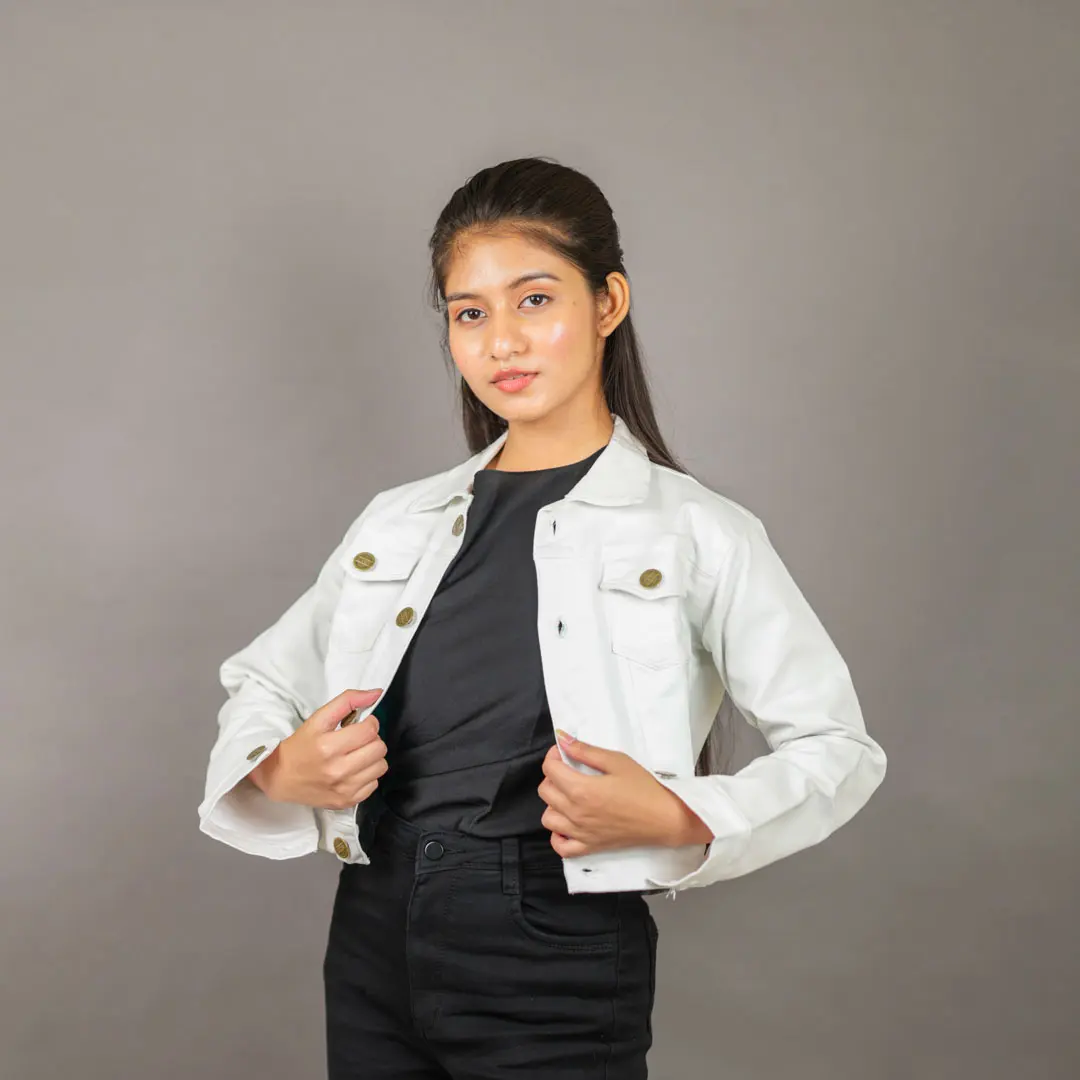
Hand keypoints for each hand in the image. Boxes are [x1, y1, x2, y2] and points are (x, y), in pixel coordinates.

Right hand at [248, 688, 387, 809]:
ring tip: (357, 755)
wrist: (280, 778)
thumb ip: (347, 701)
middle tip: (357, 740)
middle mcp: (337, 770)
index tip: (360, 725)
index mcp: (328, 746)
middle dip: (372, 740)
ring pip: (381, 766)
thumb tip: (376, 693)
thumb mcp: (318, 719)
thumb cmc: (300, 746)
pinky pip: (374, 784)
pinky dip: (367, 776)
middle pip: (379, 748)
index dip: (369, 723)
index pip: (370, 730)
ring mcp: (343, 789)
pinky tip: (353, 771)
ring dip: (372, 758)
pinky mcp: (346, 802)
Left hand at [537, 730, 713, 857]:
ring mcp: (580, 833)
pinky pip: (560, 846)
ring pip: (548, 818)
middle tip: (570, 770)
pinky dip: (558, 835)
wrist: (665, 818)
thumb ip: (586, 751)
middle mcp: (575, 813)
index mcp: (581, 789)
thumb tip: (562, 739)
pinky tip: (568, 824)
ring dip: (553, 804)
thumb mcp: (617, 761)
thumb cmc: (644, 787)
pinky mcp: (589, 847)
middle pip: (545, 791)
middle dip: (553, 775)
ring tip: (570, 795)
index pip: (550, 769)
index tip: (565, 751)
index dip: (554, 755)